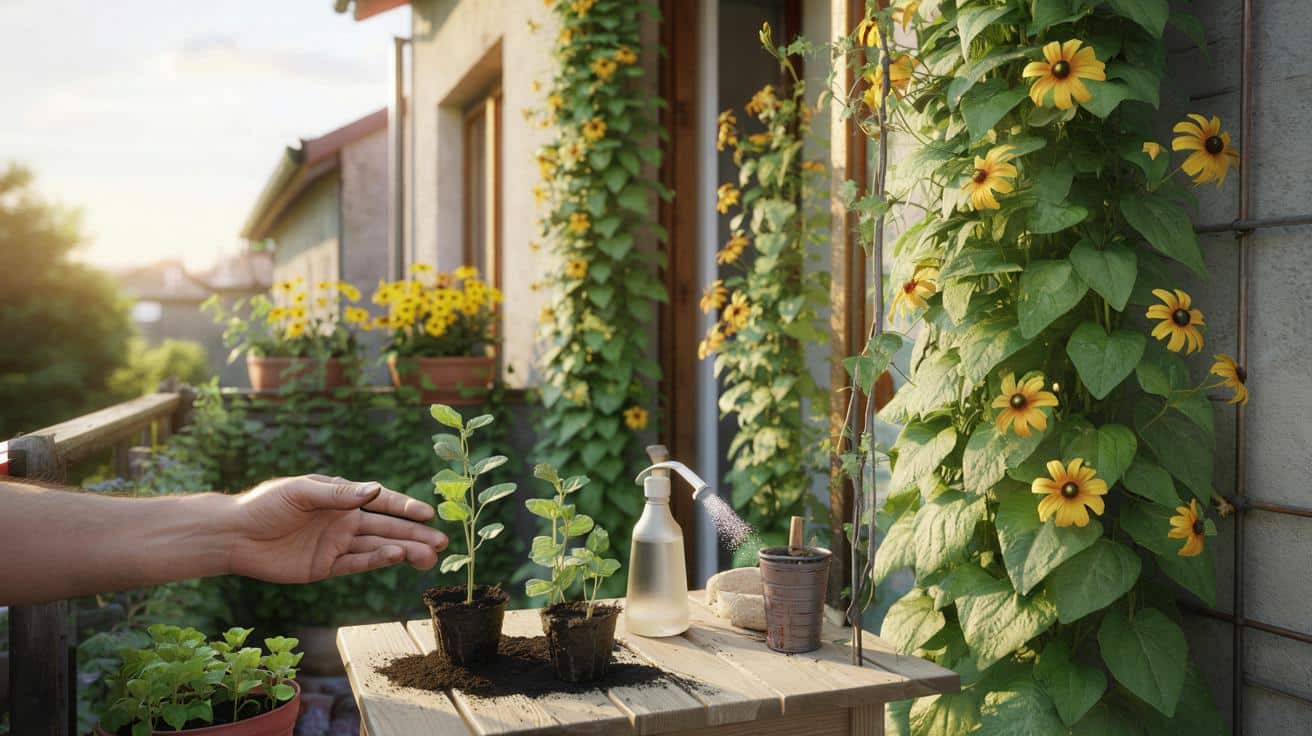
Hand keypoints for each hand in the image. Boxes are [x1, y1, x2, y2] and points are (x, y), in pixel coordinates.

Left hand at [225, 475, 447, 582]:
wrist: (234, 535)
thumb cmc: (265, 504)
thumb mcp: (300, 492)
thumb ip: (337, 494)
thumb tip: (373, 491)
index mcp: (340, 496)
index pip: (380, 501)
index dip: (405, 507)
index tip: (428, 513)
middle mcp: (344, 520)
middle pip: (386, 527)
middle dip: (414, 534)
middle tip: (441, 542)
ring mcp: (337, 544)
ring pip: (378, 547)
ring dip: (404, 551)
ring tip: (430, 557)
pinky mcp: (326, 566)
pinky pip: (357, 563)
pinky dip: (377, 561)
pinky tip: (396, 558)